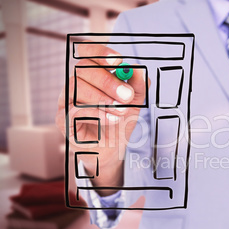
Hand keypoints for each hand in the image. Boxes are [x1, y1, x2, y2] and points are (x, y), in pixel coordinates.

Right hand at [55, 41, 147, 195]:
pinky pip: (74, 110)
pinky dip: (97, 113)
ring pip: (77, 87)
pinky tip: (113, 119)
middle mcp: (76, 83)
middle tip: (127, 95)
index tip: (118, 61)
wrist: (112, 149)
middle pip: (83, 69)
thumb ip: (139, 85)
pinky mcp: (62, 119)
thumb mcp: (135, 102)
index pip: (88, 53)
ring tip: (122, 112)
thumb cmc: (120, 120)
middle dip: (108, 81)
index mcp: (92, 74)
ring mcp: (66, 100)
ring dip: (104, 99)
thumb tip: (138, 69)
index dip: (100, 52)